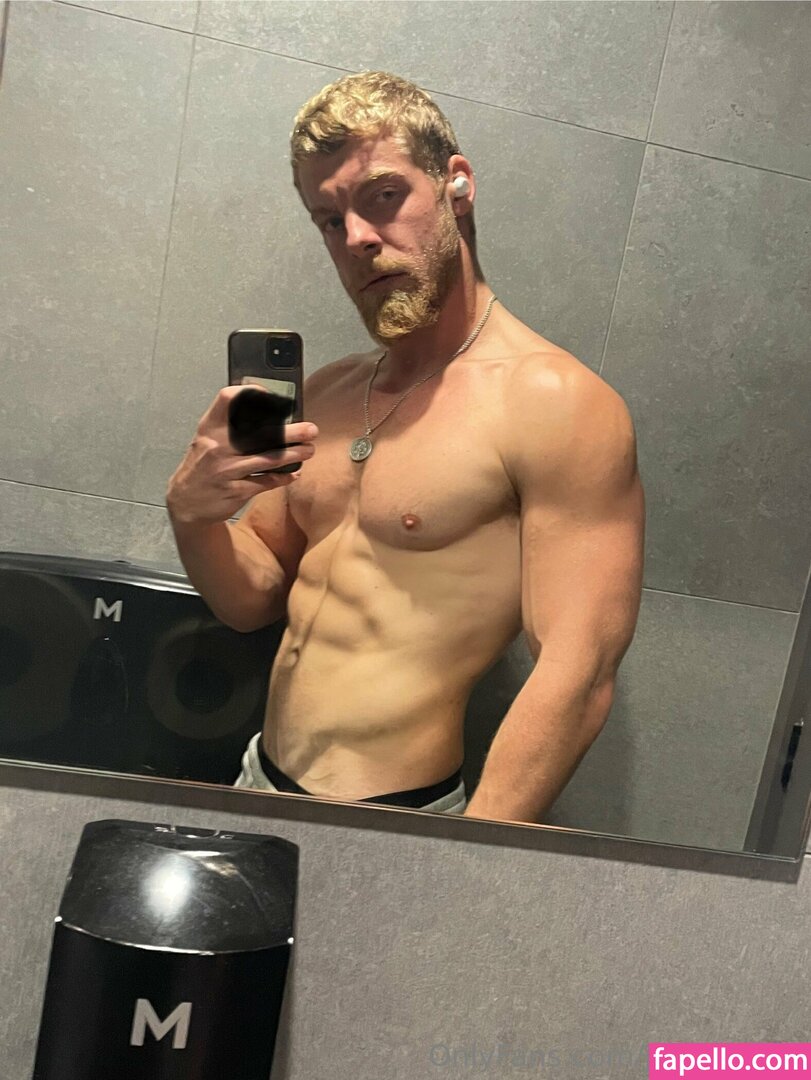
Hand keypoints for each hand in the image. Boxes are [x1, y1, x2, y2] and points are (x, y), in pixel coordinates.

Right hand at [166, 386, 318, 525]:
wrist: (185, 503)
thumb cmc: (201, 467)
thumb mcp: (207, 441)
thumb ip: (229, 427)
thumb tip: (269, 415)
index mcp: (209, 428)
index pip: (227, 399)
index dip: (250, 393)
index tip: (273, 396)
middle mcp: (217, 446)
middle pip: (260, 432)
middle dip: (291, 431)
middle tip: (310, 430)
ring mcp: (226, 469)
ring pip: (268, 459)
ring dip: (294, 454)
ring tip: (309, 449)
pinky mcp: (235, 490)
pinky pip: (266, 482)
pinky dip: (283, 477)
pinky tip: (295, 473)